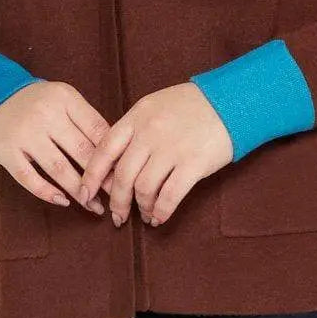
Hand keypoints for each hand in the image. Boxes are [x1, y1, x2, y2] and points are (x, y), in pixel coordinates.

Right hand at [0, 79, 116, 213]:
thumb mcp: (64, 100)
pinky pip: (29, 178)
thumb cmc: (38, 104)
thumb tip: (115, 154)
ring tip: (93, 206)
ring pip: (58, 168)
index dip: (113, 155)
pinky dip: (47, 192)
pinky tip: (63, 201)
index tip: (123, 173)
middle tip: (115, 195)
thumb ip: (86, 120)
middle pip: (81, 151)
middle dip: (101, 178)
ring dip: (79, 191)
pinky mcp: (7, 152)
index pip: (97, 129)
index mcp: (65, 99)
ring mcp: (25, 134)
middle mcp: (45, 115)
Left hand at [78, 82, 233, 227]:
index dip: (92, 175)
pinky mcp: (193, 164)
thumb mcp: (154, 106)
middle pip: (122, 175)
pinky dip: (161, 211)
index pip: (104, 149)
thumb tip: (114, 160)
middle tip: (117, 215)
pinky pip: (169, 196)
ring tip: (145, 215)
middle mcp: (150, 132)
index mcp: (137, 116)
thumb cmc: (191, 105)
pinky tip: (160, 217)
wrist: (231, 101)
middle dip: (117, 201)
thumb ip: (133, 129)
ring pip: (144, 189)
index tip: (85, 193)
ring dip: (142, 208)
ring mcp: (172, 148)